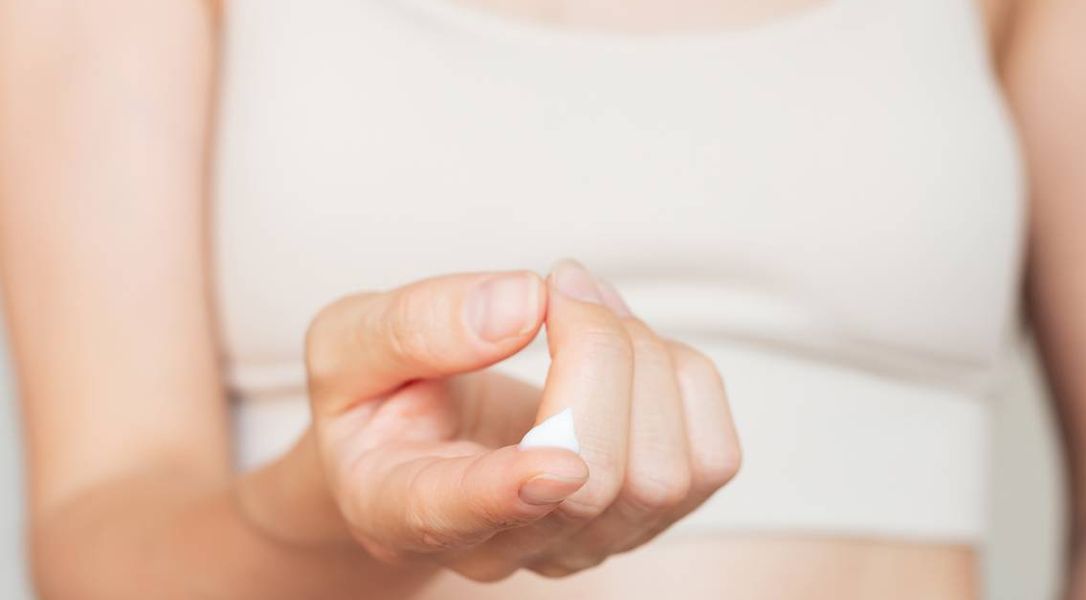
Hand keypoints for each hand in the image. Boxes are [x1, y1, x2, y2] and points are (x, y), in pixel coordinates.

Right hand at [303, 260, 740, 581]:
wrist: (417, 444)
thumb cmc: (379, 396)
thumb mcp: (349, 343)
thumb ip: (413, 326)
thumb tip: (521, 304)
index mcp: (400, 504)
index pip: (458, 512)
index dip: (511, 491)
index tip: (555, 463)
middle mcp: (500, 546)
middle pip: (596, 476)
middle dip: (598, 350)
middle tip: (559, 282)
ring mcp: (580, 543)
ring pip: (666, 472)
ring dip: (643, 354)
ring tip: (584, 304)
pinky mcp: (643, 519)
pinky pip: (710, 458)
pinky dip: (682, 376)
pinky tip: (626, 346)